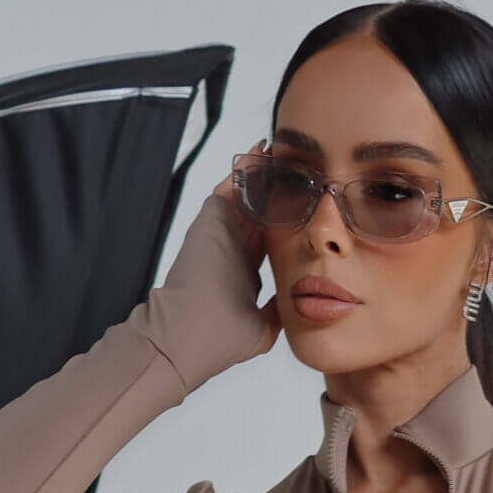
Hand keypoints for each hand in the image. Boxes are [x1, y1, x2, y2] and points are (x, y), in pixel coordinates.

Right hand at [147, 141, 280, 388]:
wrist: (188, 336)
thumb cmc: (219, 340)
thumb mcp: (263, 328)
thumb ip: (278, 310)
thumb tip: (296, 303)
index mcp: (244, 270)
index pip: (268, 238)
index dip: (285, 220)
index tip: (304, 205)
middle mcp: (232, 247)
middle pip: (258, 210)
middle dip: (274, 189)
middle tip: (293, 167)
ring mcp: (220, 232)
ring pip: (244, 195)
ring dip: (259, 174)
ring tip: (277, 152)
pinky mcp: (210, 221)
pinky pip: (229, 187)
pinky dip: (243, 169)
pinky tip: (258, 152)